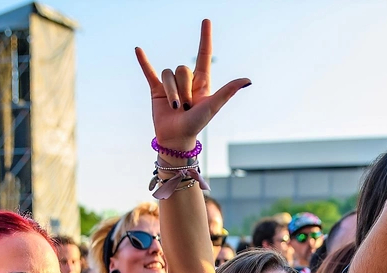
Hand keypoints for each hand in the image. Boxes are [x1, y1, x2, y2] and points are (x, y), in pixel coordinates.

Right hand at [136, 19, 249, 151]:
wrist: (176, 138)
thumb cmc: (197, 124)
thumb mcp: (213, 106)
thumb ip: (227, 91)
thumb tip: (248, 80)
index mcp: (202, 81)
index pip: (204, 55)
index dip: (205, 38)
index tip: (206, 21)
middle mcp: (187, 81)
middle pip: (182, 69)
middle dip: (183, 89)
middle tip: (187, 107)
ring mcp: (171, 85)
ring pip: (168, 74)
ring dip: (171, 93)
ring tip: (176, 108)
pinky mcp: (156, 90)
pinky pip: (150, 72)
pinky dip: (144, 62)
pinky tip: (138, 49)